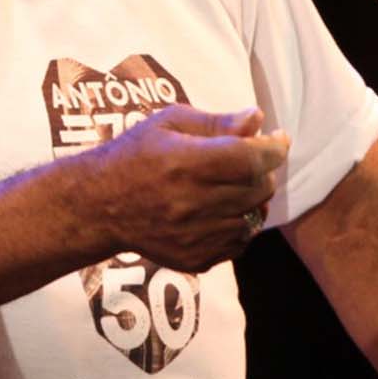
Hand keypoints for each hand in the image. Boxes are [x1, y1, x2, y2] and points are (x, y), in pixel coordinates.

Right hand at [79, 105, 288, 271]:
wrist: (98, 206)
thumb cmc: (134, 155)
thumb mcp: (169, 123)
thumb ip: (217, 122)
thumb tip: (258, 119)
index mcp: (187, 163)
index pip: (252, 158)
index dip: (274, 148)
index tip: (278, 139)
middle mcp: (193, 203)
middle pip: (259, 188)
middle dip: (263, 171)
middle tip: (249, 159)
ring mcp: (195, 236)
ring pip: (253, 218)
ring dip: (253, 199)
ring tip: (235, 185)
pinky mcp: (195, 259)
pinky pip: (239, 244)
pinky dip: (240, 226)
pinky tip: (222, 211)